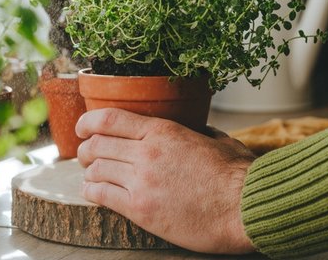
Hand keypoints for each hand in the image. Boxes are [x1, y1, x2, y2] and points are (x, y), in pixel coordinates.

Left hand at [75, 108, 256, 253]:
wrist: (244, 207)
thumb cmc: (237, 175)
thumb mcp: (216, 139)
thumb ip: (197, 131)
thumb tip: (194, 129)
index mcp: (163, 131)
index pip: (109, 118)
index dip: (88, 122)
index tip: (82, 127)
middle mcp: (146, 153)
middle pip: (96, 144)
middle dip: (86, 149)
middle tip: (86, 155)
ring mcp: (141, 181)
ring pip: (95, 169)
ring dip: (89, 172)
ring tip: (91, 176)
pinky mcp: (141, 209)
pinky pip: (101, 195)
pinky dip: (92, 191)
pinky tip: (93, 192)